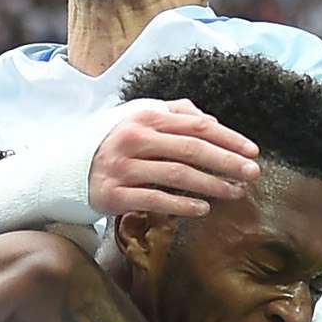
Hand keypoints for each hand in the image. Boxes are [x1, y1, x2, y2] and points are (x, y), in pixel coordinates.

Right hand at [89, 99, 260, 217]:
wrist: (68, 170)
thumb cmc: (114, 142)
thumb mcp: (140, 119)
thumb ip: (175, 113)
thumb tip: (212, 121)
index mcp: (145, 118)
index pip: (196, 126)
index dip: (228, 138)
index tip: (253, 151)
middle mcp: (134, 140)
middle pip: (191, 150)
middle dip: (227, 162)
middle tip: (253, 173)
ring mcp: (124, 168)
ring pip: (177, 176)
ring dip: (212, 184)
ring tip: (235, 192)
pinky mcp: (114, 195)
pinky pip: (155, 200)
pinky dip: (182, 205)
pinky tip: (204, 208)